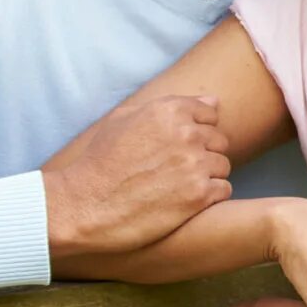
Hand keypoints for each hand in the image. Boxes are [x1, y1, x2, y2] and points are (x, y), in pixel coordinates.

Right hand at [45, 95, 230, 258]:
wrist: (83, 205)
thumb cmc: (100, 162)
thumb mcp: (123, 120)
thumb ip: (170, 106)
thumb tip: (213, 101)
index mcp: (169, 111)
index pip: (210, 115)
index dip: (196, 133)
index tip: (175, 149)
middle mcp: (186, 134)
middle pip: (219, 142)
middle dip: (202, 155)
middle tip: (174, 172)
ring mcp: (194, 165)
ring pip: (222, 167)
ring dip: (206, 178)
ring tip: (176, 188)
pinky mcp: (199, 195)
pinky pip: (223, 190)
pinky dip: (208, 198)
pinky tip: (184, 203)